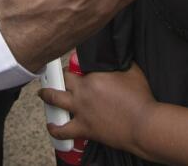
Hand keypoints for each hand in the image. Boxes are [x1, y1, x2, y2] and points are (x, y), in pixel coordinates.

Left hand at [40, 64, 154, 150]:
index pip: (76, 64)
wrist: (143, 125)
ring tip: (43, 94)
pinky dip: (54, 129)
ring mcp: (81, 111)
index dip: (75, 63)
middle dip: (60, 75)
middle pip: (62, 79)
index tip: (75, 63)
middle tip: (62, 76)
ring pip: (54, 100)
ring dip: (47, 95)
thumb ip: (119, 63)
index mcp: (93, 77)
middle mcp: (82, 92)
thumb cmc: (140, 100)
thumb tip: (114, 58)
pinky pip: (63, 130)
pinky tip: (51, 126)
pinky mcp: (83, 128)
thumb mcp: (132, 71)